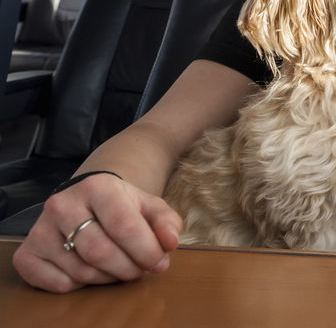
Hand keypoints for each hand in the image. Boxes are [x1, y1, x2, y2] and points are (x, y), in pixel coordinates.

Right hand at [11, 173, 182, 291]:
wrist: (86, 200)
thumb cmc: (121, 206)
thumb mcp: (149, 206)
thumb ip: (166, 221)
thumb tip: (170, 242)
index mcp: (97, 186)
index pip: (124, 226)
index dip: (146, 250)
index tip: (160, 262)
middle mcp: (62, 204)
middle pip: (100, 252)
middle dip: (129, 268)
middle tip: (141, 270)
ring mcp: (40, 229)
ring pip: (81, 271)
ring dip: (109, 277)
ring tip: (120, 267)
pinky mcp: (27, 253)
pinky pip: (59, 283)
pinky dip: (82, 285)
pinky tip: (93, 270)